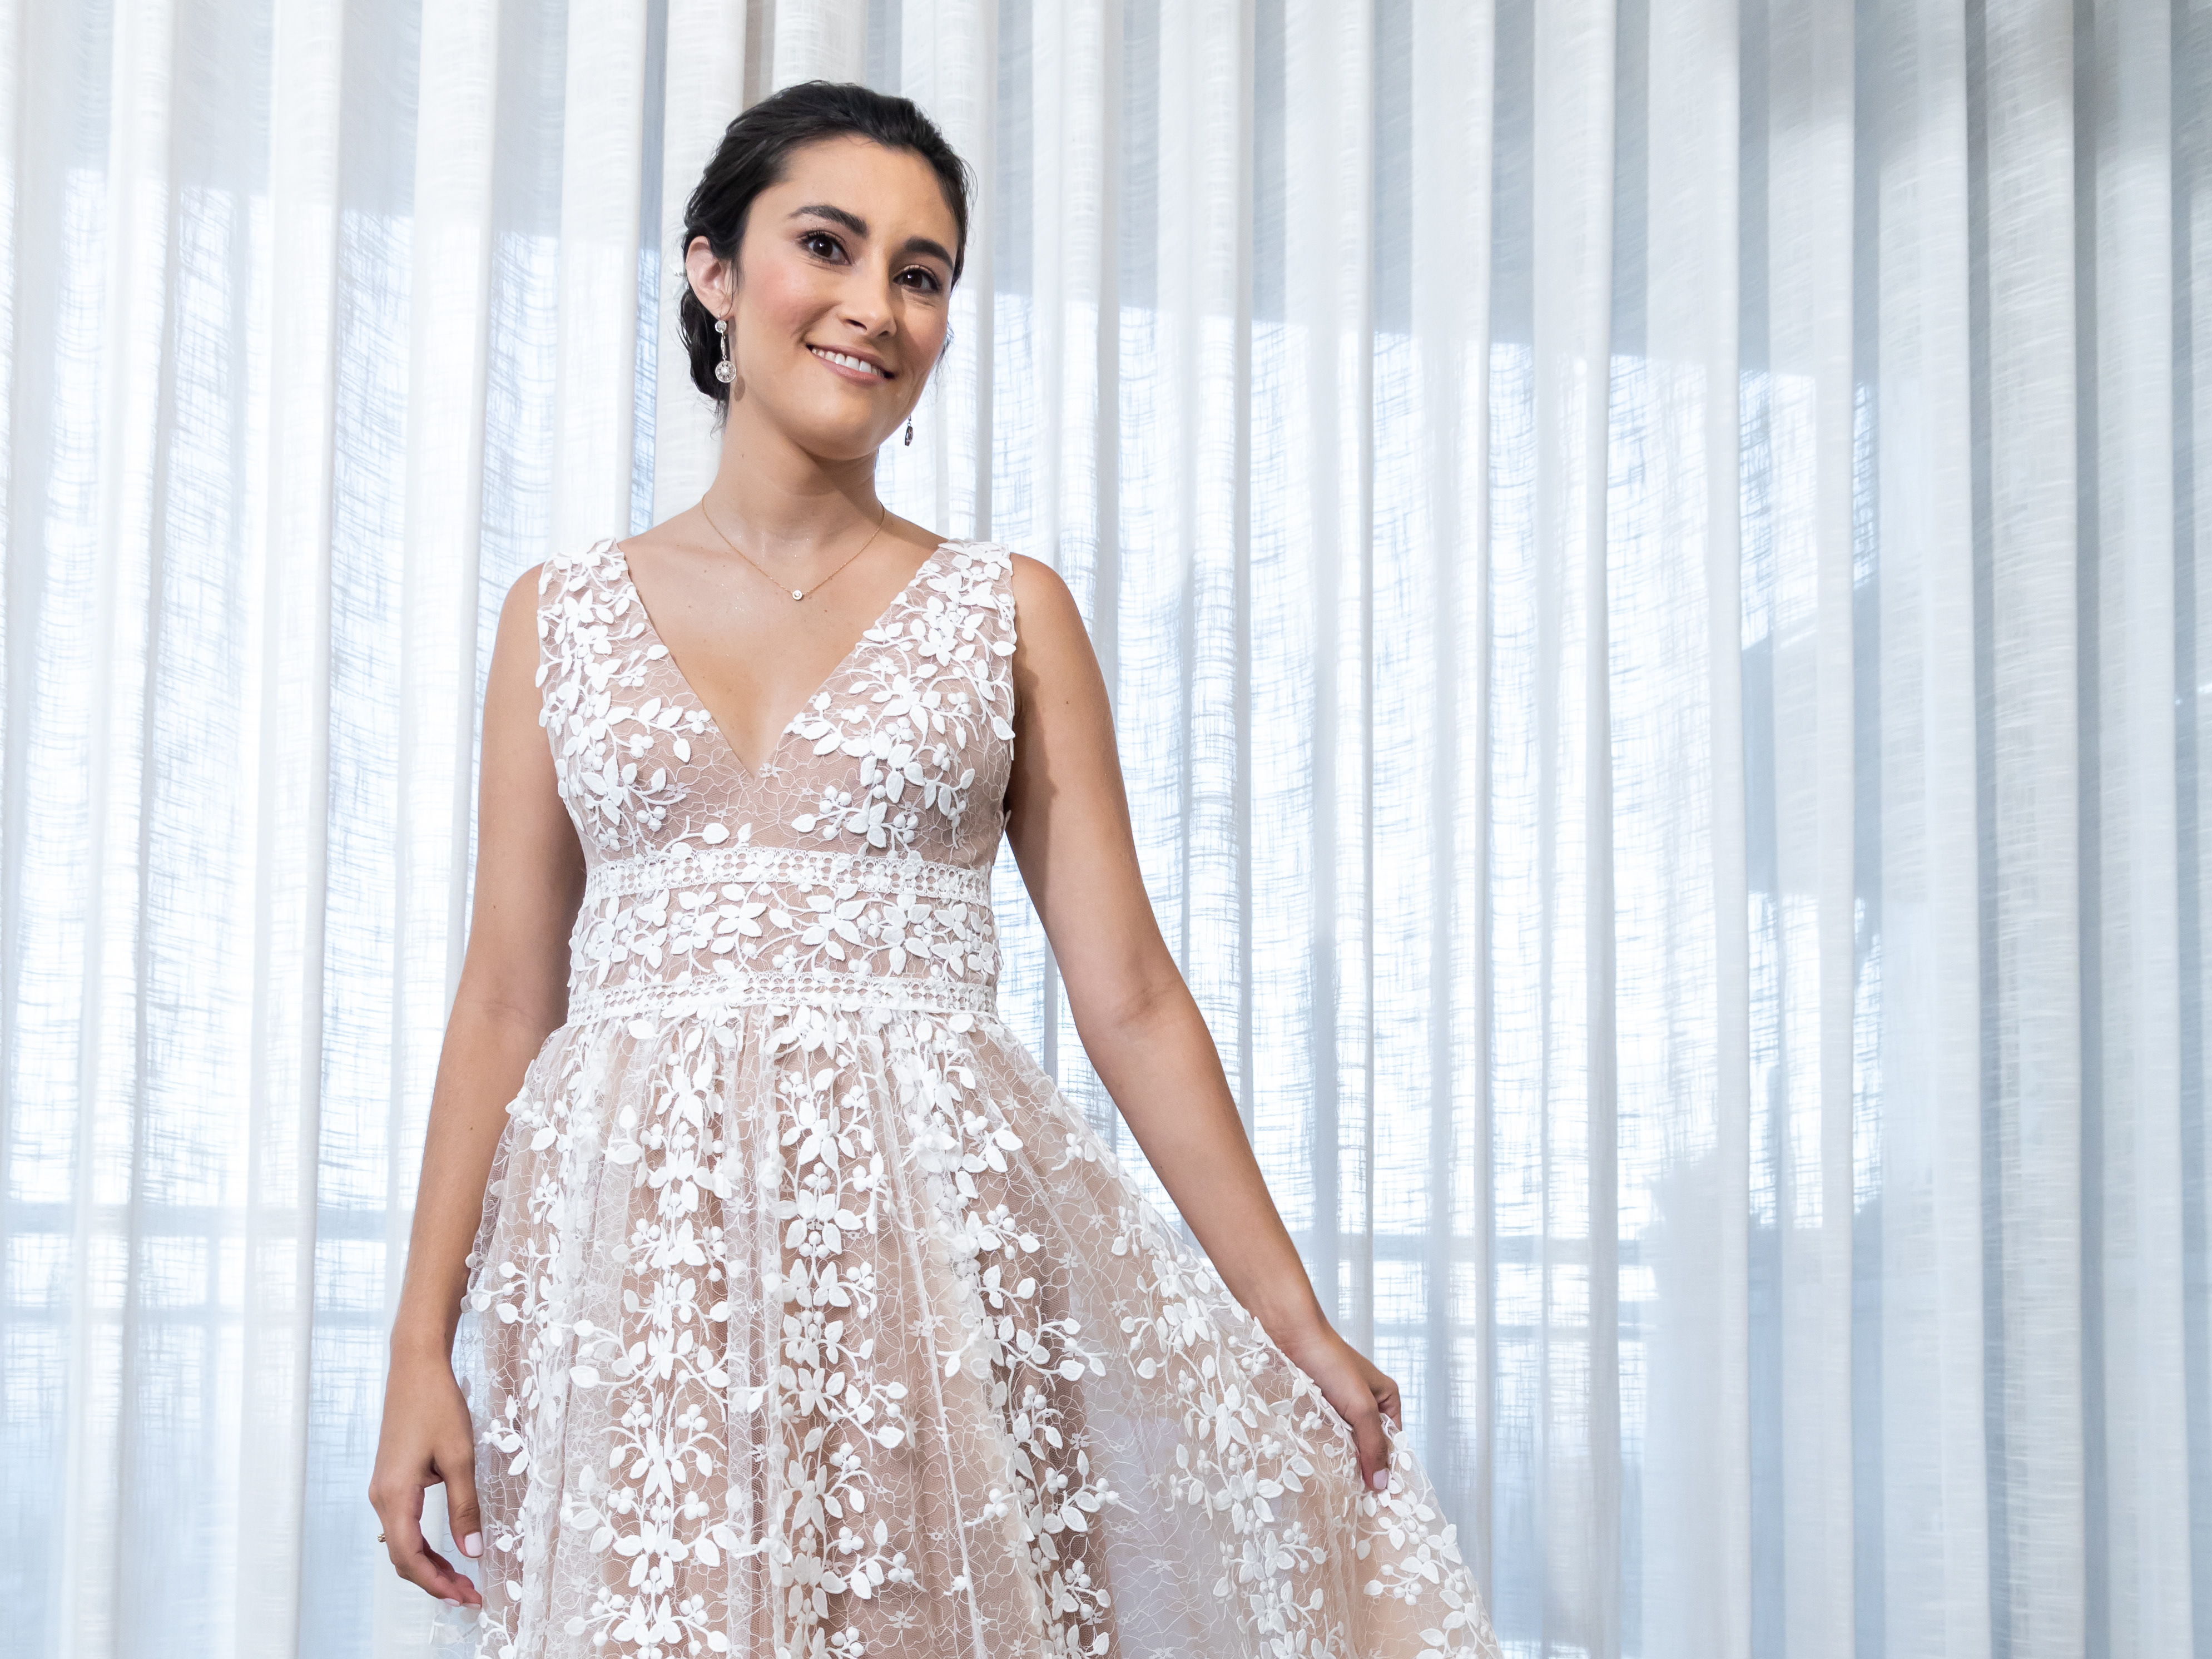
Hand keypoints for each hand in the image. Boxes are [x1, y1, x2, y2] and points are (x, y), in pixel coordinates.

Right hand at [368, 1349, 484, 1608]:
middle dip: (435, 1580)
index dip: (436, 1582)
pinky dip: (422, 1543)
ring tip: (462, 1580)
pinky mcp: (391, 1480)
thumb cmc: (437, 1404)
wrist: (415, 1367)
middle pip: (403, 1556)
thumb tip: (473, 1550)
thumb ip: (465, 1506)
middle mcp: (381, 1497)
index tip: (464, 1596)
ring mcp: (383, 1489)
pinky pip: (403, 1524)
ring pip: (403, 1541)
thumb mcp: (460, 1457)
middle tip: (469, 1595)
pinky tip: (445, 1550)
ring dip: (430, 1564)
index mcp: (395, 1495)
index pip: (409, 1556)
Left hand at [1278, 1324, 1401, 1492]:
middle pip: (1368, 1446)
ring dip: (1338, 1459)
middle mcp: (1364, 1404)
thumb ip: (1374, 1443)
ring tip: (1335, 1486)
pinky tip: (1315, 1466)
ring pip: (1344, 1443)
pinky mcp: (1316, 1409)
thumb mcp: (1361, 1405)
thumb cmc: (1330, 1361)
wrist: (1288, 1335)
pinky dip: (1320, 1448)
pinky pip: (1323, 1436)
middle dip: (1361, 1466)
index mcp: (1386, 1399)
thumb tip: (1382, 1482)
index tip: (1380, 1499)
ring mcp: (1339, 1408)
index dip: (1387, 1468)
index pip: (1394, 1443)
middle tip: (1355, 1499)